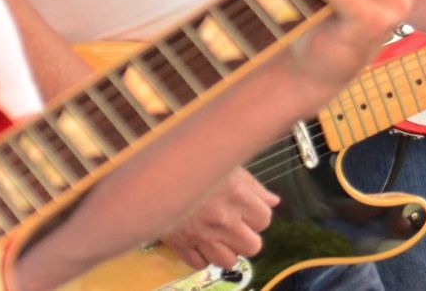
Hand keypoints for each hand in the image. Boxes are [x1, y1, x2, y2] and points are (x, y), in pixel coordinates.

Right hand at [159, 167, 277, 269]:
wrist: (152, 169)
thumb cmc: (192, 161)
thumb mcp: (227, 165)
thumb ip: (253, 187)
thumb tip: (273, 201)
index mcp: (237, 197)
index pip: (265, 220)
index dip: (257, 215)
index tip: (247, 209)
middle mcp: (223, 221)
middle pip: (252, 247)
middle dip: (246, 237)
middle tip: (234, 225)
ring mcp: (201, 236)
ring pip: (228, 261)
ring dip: (225, 250)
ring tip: (217, 235)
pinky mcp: (180, 245)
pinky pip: (199, 264)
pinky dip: (201, 256)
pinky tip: (199, 241)